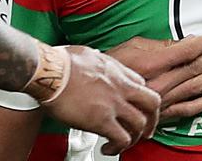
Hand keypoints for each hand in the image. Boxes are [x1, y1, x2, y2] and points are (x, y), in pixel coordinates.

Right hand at [43, 46, 159, 155]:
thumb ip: (96, 59)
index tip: (134, 106)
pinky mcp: (102, 120)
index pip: (141, 84)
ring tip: (123, 143)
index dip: (139, 98)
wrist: (48, 71)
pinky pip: (121, 139)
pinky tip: (108, 148)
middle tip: (146, 128)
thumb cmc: (60, 61)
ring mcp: (113, 104)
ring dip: (135, 137)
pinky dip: (118, 147)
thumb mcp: (87, 53)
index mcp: (116, 70)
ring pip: (140, 124)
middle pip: (152, 103)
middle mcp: (120, 86)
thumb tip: (93, 58)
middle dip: (152, 118)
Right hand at [106, 34, 201, 122]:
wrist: (95, 92)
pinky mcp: (162, 114)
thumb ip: (159, 45)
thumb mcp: (131, 47)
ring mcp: (162, 99)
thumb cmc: (110, 67)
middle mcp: (160, 82)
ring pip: (196, 86)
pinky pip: (189, 109)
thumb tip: (183, 42)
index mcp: (153, 63)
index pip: (186, 50)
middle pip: (196, 68)